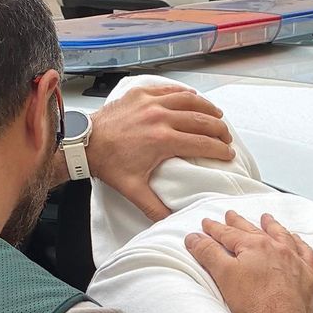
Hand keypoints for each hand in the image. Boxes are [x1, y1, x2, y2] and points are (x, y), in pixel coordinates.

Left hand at [86, 84, 235, 219]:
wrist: (85, 142)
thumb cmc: (108, 164)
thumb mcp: (133, 190)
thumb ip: (154, 208)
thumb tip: (171, 222)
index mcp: (162, 140)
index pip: (202, 144)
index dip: (219, 150)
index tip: (228, 154)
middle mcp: (159, 117)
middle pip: (201, 120)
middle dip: (219, 129)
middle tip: (226, 138)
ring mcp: (150, 102)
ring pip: (189, 100)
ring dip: (207, 108)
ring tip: (218, 115)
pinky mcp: (140, 93)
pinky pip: (169, 90)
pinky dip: (185, 94)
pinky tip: (194, 98)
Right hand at [187, 211, 312, 312]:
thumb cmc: (253, 302)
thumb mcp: (223, 275)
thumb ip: (208, 253)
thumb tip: (194, 237)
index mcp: (253, 245)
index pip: (228, 233)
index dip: (215, 228)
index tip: (206, 223)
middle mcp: (276, 247)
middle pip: (253, 231)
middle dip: (239, 223)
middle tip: (230, 215)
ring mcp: (294, 260)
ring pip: (282, 236)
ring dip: (272, 226)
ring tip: (266, 218)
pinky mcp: (307, 275)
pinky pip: (305, 252)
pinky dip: (299, 244)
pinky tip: (296, 241)